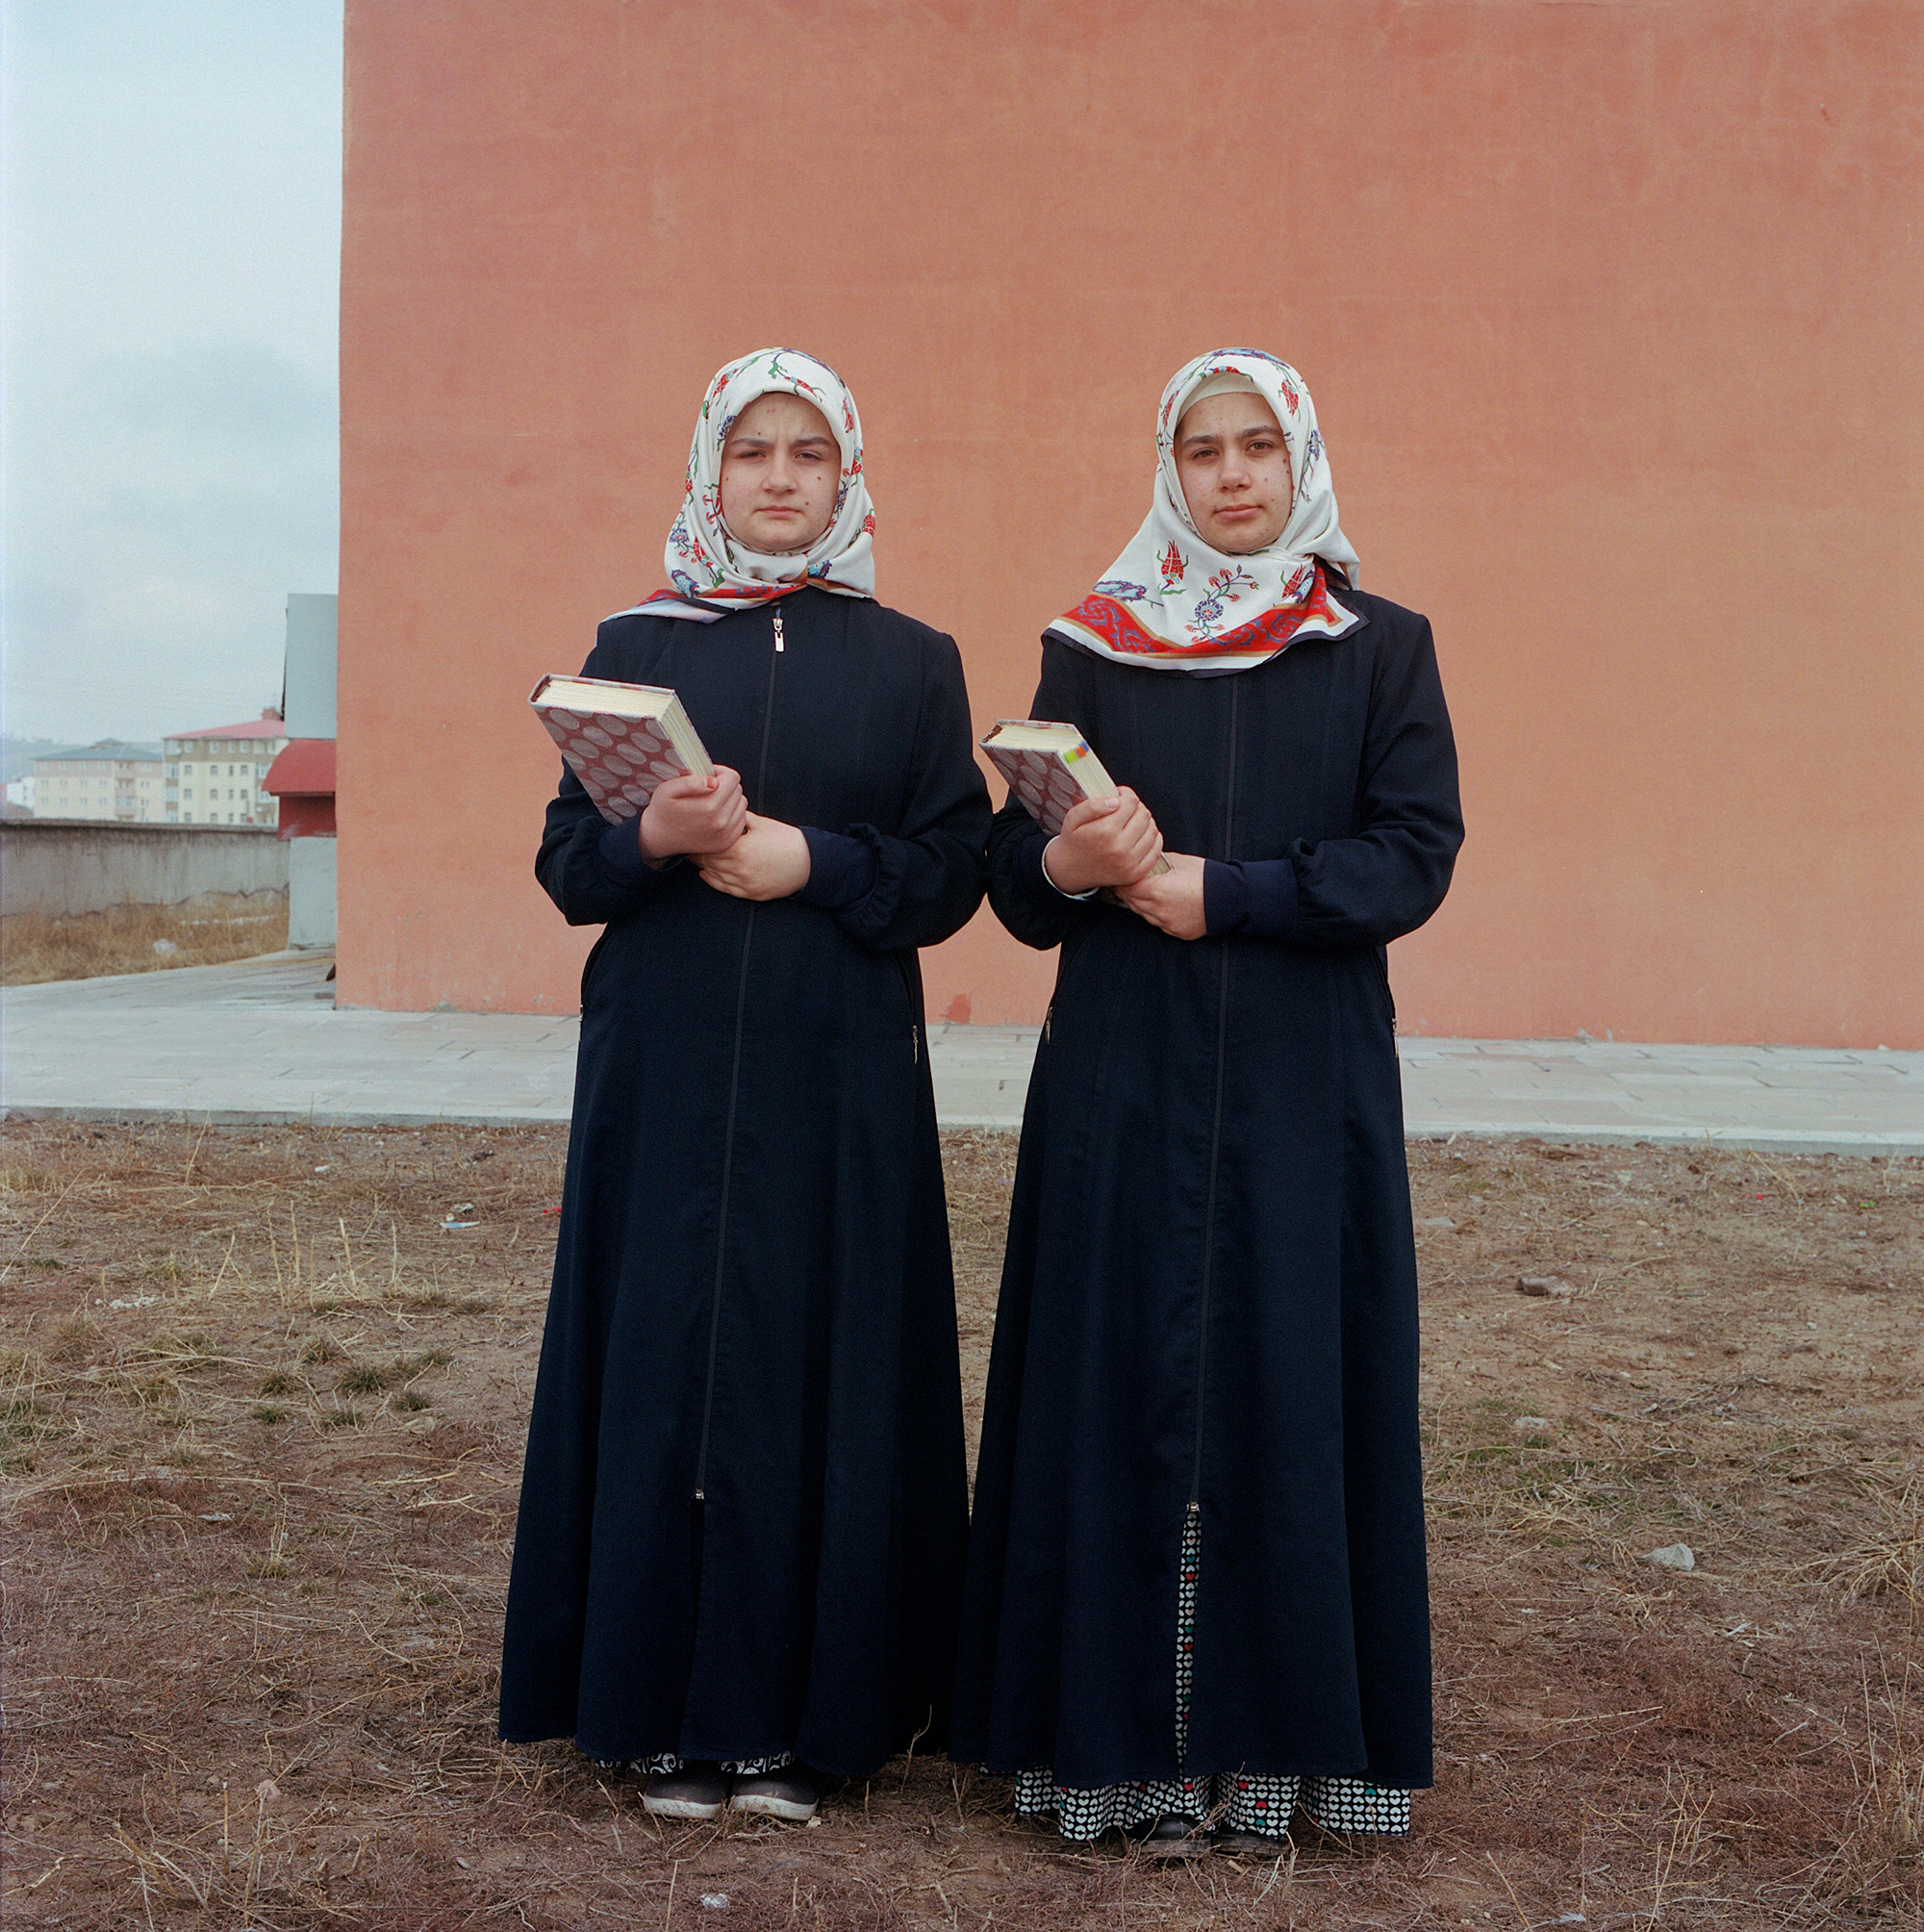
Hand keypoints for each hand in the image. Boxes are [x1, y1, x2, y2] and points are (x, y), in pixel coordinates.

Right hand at [639, 767, 745, 862]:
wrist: (658, 838)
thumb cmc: (662, 810)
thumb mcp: (668, 789)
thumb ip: (691, 782)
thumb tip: (714, 781)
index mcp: (709, 806)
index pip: (732, 778)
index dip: (721, 772)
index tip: (709, 776)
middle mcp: (721, 822)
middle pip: (738, 790)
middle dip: (725, 785)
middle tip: (708, 789)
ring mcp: (726, 835)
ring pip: (742, 804)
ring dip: (730, 799)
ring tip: (711, 801)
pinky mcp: (727, 842)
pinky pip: (741, 820)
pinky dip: (732, 814)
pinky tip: (716, 814)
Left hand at [697, 813, 812, 899]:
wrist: (807, 863)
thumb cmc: (785, 840)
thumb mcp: (761, 823)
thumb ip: (739, 817)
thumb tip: (722, 807)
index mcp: (740, 848)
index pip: (710, 844)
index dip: (700, 839)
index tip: (693, 833)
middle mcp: (739, 868)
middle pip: (709, 860)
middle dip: (698, 852)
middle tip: (689, 844)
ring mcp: (744, 883)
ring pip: (714, 874)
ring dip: (703, 866)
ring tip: (695, 857)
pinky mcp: (749, 893)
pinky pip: (724, 888)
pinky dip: (712, 881)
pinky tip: (705, 874)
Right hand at [1041, 788, 1163, 894]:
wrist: (1071, 870)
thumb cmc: (1074, 841)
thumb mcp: (1073, 818)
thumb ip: (1093, 805)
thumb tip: (1116, 801)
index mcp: (1105, 832)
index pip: (1131, 802)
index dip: (1126, 794)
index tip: (1120, 796)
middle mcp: (1120, 848)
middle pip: (1144, 815)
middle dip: (1136, 807)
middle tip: (1125, 809)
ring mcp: (1130, 863)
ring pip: (1152, 830)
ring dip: (1145, 822)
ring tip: (1131, 822)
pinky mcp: (1137, 873)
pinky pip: (1156, 849)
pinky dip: (1152, 838)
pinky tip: (1140, 835)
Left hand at [1116, 850, 1207, 939]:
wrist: (1231, 898)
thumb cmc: (1207, 877)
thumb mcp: (1179, 861)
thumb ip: (1157, 863)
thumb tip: (1145, 861)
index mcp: (1158, 890)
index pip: (1128, 887)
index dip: (1123, 880)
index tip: (1121, 874)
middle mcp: (1159, 910)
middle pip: (1132, 902)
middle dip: (1127, 891)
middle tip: (1124, 881)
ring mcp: (1167, 923)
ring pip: (1142, 914)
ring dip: (1139, 903)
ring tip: (1140, 891)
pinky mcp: (1176, 932)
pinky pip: (1157, 923)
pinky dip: (1154, 913)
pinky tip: (1158, 904)